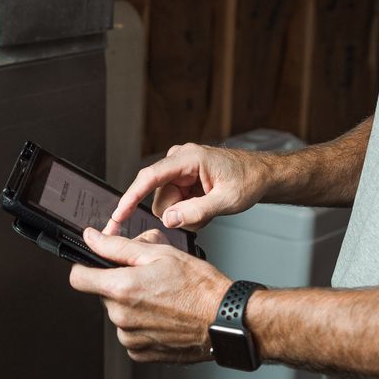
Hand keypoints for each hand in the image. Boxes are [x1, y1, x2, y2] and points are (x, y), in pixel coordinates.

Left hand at [68, 228, 230, 363]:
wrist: (225, 320)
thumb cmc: (200, 287)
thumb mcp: (160, 253)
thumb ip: (118, 245)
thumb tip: (92, 238)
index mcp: (122, 288)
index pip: (78, 278)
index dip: (85, 267)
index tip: (96, 266)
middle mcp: (121, 317)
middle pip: (103, 295)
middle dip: (120, 284)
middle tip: (149, 278)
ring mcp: (130, 337)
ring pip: (119, 315)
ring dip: (133, 306)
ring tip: (162, 299)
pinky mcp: (141, 353)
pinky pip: (131, 334)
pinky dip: (143, 325)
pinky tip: (164, 317)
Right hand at [105, 142, 266, 234]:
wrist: (261, 174)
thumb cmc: (248, 180)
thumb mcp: (227, 200)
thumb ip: (197, 211)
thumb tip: (169, 219)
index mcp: (188, 158)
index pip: (149, 178)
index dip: (130, 198)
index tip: (117, 216)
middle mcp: (178, 160)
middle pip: (159, 199)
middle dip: (178, 214)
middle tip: (205, 213)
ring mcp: (179, 170)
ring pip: (165, 205)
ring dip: (185, 214)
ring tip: (208, 209)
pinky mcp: (181, 179)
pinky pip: (174, 204)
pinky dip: (188, 211)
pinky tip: (205, 206)